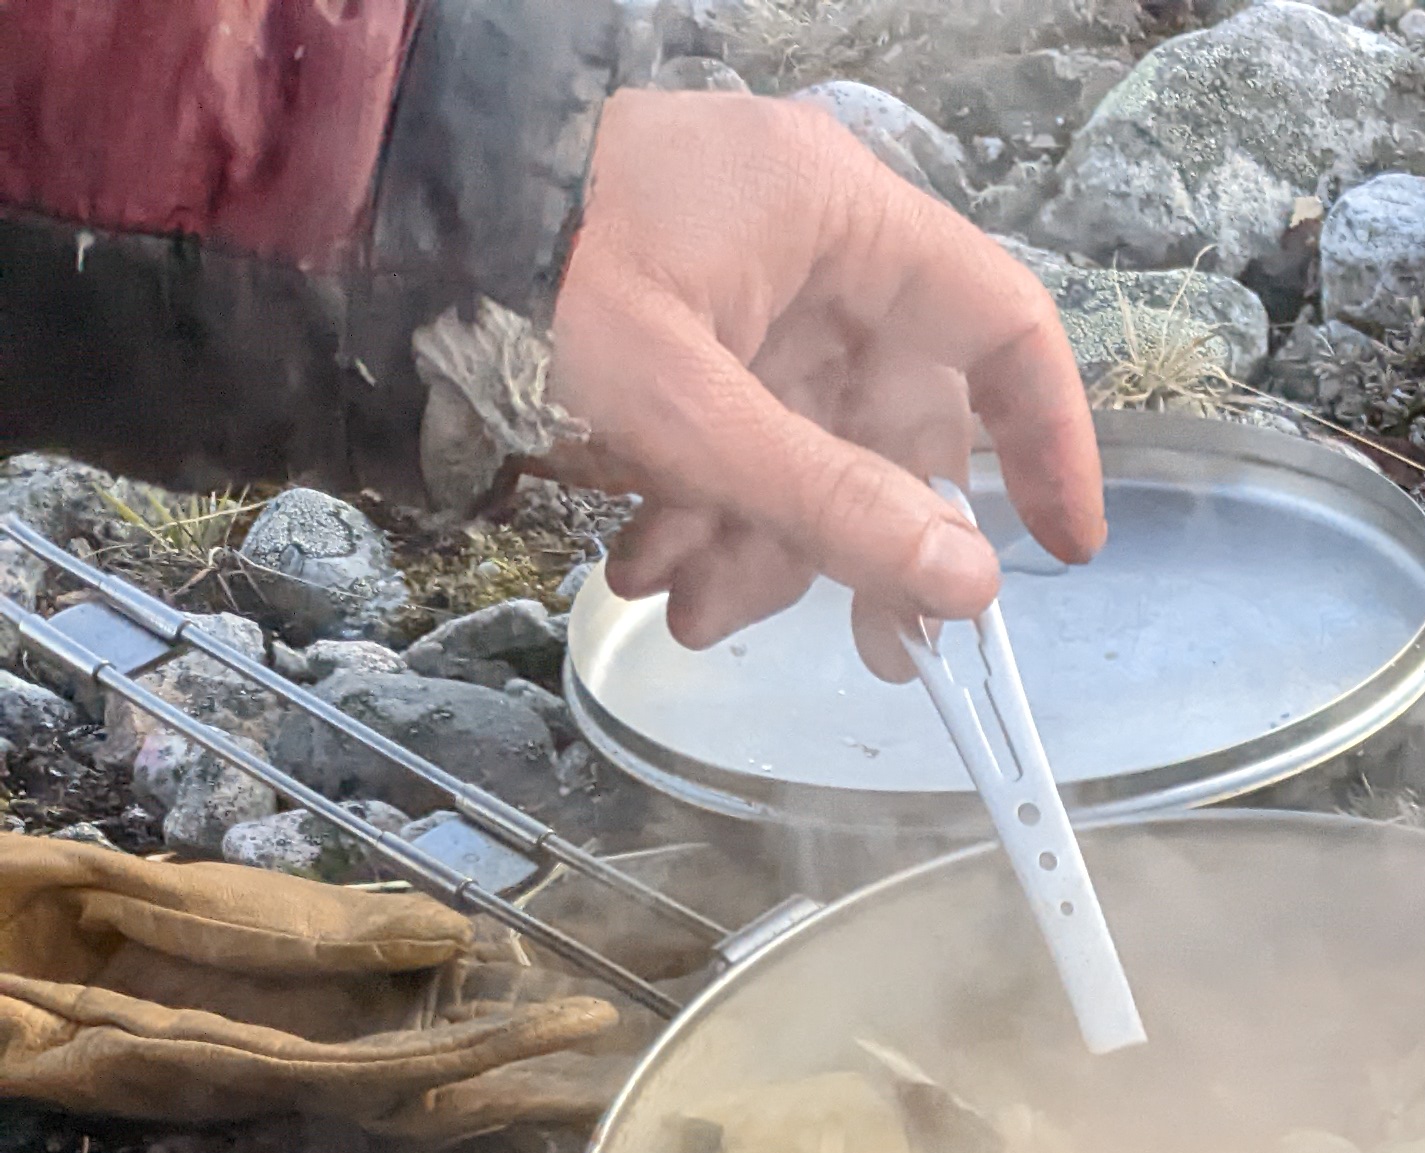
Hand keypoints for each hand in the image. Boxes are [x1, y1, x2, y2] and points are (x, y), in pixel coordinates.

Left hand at [548, 86, 1106, 673]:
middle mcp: (803, 240)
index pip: (1002, 325)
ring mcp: (737, 281)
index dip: (1049, 441)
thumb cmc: (518, 277)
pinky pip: (732, 430)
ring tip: (689, 610)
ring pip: (806, 440)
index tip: (1062, 549)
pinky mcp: (674, 320)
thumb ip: (836, 502)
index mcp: (836, 218)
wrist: (350, 220)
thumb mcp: (686, 412)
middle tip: (875, 649)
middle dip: (858, 538)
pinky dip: (703, 508)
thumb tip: (970, 584)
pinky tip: (648, 567)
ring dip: (763, 543)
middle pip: (892, 414)